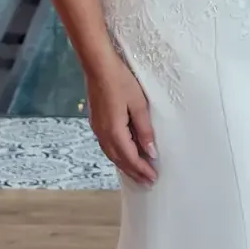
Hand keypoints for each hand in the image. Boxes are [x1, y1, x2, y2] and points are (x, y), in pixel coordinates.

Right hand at [84, 50, 157, 184]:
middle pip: (120, 160)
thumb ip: (144, 130)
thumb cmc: (120, 81)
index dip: (142, 169)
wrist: (98, 66)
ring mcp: (97, 129)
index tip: (153, 177)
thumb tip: (151, 151)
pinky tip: (124, 154)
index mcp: (115, 131)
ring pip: (112, 155)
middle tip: (147, 181)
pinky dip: (117, 155)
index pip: (131, 157)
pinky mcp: (96, 122)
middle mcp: (103, 134)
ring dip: (125, 165)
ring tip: (137, 172)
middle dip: (134, 172)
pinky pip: (107, 146)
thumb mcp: (139, 105)